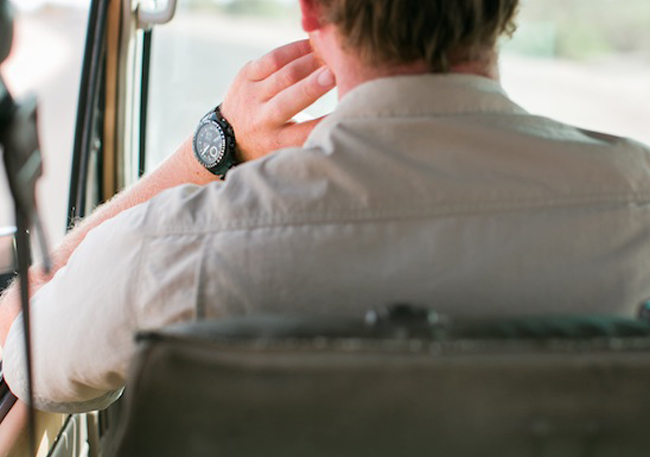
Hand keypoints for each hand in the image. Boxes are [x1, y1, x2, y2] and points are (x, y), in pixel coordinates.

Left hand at [220, 39, 335, 161]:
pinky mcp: (246, 75)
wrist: (226, 136)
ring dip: (309, 62)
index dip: (325, 121)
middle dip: (313, 86)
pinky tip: (311, 45)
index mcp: (275, 141)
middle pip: (290, 100)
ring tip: (329, 55)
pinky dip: (294, 50)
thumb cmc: (270, 143)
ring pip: (283, 74)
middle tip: (335, 74)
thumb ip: (310, 136)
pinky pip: (273, 58)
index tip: (345, 111)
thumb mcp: (286, 150)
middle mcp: (261, 119)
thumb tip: (343, 118)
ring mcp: (252, 95)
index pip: (304, 132)